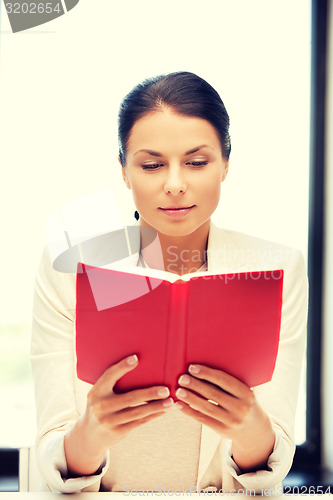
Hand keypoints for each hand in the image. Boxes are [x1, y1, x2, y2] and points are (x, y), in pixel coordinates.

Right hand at [64, 354, 172, 476]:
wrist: (88, 435)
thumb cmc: (100, 405)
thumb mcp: (99, 394)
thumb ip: (111, 383)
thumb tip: (137, 362)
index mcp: (96, 392)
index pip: (109, 376)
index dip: (122, 367)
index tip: (136, 358)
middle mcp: (101, 407)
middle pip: (129, 398)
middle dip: (150, 393)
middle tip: (165, 389)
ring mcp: (109, 421)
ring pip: (137, 412)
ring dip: (156, 406)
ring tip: (170, 401)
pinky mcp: (118, 432)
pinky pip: (139, 422)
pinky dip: (152, 415)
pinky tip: (163, 410)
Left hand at [175, 364, 274, 472]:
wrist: (254, 430)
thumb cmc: (243, 403)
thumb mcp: (243, 392)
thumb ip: (228, 383)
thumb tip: (202, 368)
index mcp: (246, 394)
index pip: (224, 381)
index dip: (207, 373)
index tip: (192, 367)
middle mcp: (240, 408)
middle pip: (214, 394)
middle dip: (196, 385)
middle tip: (182, 378)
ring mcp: (232, 421)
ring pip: (207, 408)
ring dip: (190, 398)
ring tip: (178, 391)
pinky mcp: (222, 430)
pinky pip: (203, 419)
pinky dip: (189, 412)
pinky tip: (179, 405)